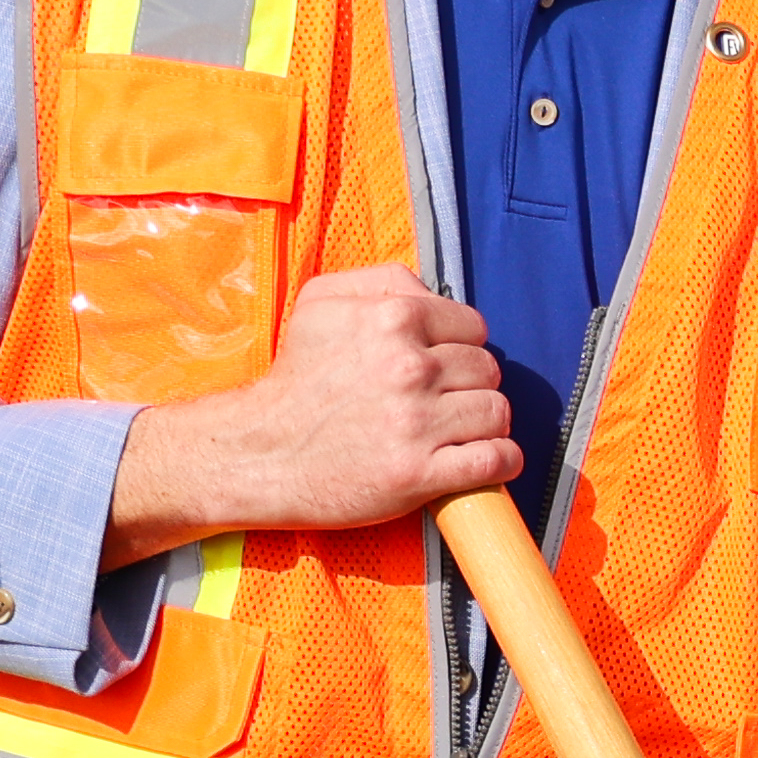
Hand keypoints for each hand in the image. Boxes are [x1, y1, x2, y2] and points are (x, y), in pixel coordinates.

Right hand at [106, 265, 517, 553]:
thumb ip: (383, 282)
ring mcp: (418, 423)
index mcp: (393, 319)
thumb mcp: (321, 303)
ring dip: (483, 424)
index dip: (460, 347)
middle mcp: (410, 367)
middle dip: (469, 385)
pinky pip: (496, 460)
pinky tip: (476, 460)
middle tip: (440, 401)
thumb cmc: (295, 380)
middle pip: (488, 371)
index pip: (474, 328)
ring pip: (497, 413)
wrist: (259, 454)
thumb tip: (434, 294)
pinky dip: (499, 462)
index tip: (439, 366)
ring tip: (453, 431)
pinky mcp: (420, 474)